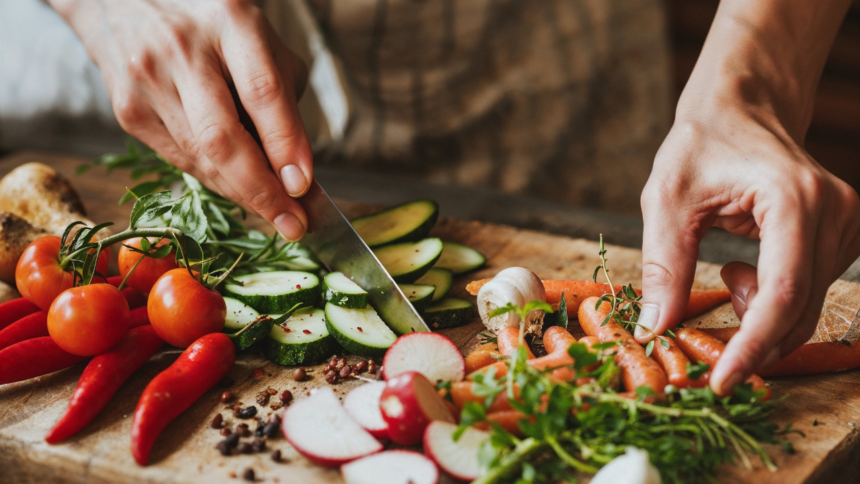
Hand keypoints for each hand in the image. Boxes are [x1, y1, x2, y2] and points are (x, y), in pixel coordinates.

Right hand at [49, 0, 311, 239]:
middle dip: (261, 191)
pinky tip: (239, 189)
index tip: (303, 185)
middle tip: (294, 225)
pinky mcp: (128, 110)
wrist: (122, 2)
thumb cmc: (212, 26)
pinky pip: (180, 161)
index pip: (261, 91)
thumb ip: (283, 99)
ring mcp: (148, 81)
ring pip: (201, 158)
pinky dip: (215, 181)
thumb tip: (296, 170)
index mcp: (230, 22)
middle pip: (222, 137)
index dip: (284, 143)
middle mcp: (182, 50)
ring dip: (242, 194)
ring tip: (277, 214)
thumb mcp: (261, 41)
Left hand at [637, 105, 859, 394]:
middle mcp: (835, 212)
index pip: (783, 294)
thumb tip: (656, 328)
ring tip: (725, 266)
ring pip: (806, 306)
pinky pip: (809, 291)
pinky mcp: (843, 234)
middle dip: (750, 337)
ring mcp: (847, 223)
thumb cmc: (698, 146)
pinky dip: (771, 298)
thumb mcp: (666, 201)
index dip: (753, 346)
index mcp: (794, 200)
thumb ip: (664, 265)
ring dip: (757, 311)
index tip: (722, 382)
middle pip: (799, 309)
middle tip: (702, 330)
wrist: (739, 109)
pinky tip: (744, 264)